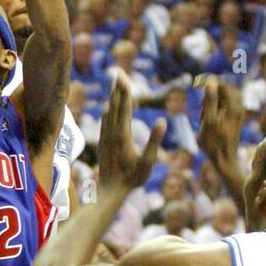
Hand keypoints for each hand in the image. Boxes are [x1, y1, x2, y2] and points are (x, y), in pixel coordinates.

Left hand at [97, 72, 163, 191]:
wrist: (110, 192)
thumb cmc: (132, 179)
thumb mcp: (148, 162)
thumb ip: (154, 141)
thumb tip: (162, 121)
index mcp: (122, 135)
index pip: (124, 108)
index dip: (125, 92)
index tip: (124, 77)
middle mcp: (111, 134)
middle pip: (115, 106)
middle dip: (117, 89)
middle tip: (118, 73)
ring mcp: (105, 138)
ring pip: (108, 113)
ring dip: (112, 98)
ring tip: (115, 85)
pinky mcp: (103, 144)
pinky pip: (104, 123)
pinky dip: (107, 112)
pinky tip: (107, 107)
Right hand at [197, 76, 244, 181]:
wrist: (225, 161)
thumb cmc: (215, 143)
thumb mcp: (209, 121)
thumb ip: (210, 100)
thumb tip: (210, 79)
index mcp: (234, 106)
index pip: (223, 84)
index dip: (209, 81)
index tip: (195, 83)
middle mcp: (238, 107)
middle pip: (224, 90)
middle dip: (210, 93)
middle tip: (199, 103)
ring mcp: (237, 113)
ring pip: (223, 99)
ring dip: (211, 102)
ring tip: (203, 115)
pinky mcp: (234, 119)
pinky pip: (223, 107)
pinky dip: (213, 110)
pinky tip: (207, 121)